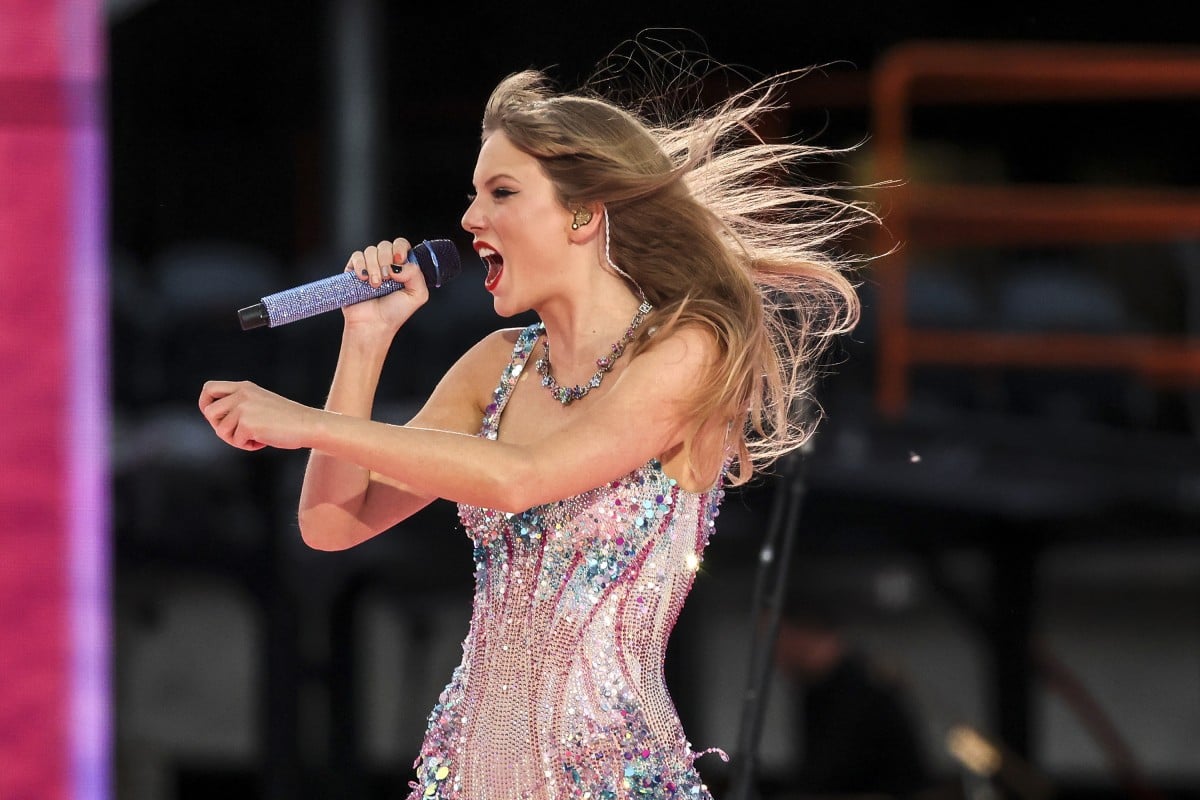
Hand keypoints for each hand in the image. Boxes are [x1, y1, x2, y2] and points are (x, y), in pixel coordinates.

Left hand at [199, 380, 317, 450]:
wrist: (307, 424)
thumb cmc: (287, 419)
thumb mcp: (260, 403)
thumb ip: (239, 405)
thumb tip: (215, 421)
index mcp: (244, 387)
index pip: (209, 388)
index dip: (205, 403)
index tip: (214, 417)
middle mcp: (241, 394)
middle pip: (210, 412)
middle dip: (219, 427)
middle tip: (238, 433)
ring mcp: (243, 408)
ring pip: (221, 430)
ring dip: (236, 439)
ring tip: (256, 437)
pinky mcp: (247, 424)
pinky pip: (236, 441)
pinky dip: (249, 446)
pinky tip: (263, 441)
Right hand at [343, 237, 428, 331]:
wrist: (374, 325)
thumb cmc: (395, 312)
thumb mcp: (417, 294)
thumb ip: (416, 274)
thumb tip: (397, 264)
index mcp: (402, 266)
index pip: (401, 244)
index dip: (400, 248)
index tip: (399, 260)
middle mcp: (385, 264)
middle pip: (385, 245)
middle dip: (386, 260)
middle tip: (387, 278)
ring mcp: (369, 266)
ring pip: (371, 250)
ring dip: (374, 266)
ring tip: (375, 285)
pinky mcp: (354, 270)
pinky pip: (356, 256)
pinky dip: (360, 265)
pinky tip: (363, 279)